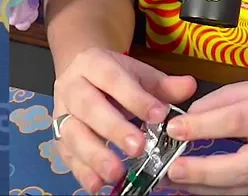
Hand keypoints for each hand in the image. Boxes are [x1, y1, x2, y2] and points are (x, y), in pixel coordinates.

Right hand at [52, 49, 196, 192]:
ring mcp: (62, 113)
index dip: (135, 98)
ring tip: (116, 173)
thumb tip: (189, 87)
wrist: (80, 73)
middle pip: (88, 106)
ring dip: (94, 155)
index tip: (159, 116)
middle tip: (138, 148)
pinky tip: (97, 185)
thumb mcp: (138, 74)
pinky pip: (67, 154)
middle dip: (113, 128)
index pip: (113, 79)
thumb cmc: (115, 78)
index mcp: (93, 64)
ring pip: (73, 133)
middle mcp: (72, 87)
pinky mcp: (59, 136)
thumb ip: (163, 85)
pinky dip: (81, 171)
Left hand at [164, 81, 247, 194]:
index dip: (203, 126)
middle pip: (243, 167)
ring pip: (241, 188)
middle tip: (173, 168)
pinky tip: (188, 186)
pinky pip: (240, 195)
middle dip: (204, 170)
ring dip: (203, 186)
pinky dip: (211, 192)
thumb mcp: (246, 89)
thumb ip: (214, 103)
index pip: (237, 121)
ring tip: (172, 179)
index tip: (174, 129)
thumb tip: (184, 121)